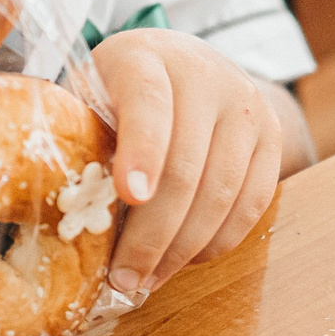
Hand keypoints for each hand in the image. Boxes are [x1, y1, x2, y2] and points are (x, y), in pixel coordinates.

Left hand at [96, 28, 295, 296]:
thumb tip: (62, 212)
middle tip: (124, 278)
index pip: (148, 104)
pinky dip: (218, 240)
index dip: (141, 151)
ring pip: (222, 191)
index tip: (127, 196)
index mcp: (144, 57)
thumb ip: (79, 138)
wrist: (185, 63)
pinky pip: (252, 202)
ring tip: (149, 278)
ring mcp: (245, 104)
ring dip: (183, 248)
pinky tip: (185, 259)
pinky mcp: (271, 134)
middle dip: (152, 234)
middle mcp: (203, 74)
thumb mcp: (88, 96)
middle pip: (185, 165)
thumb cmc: (117, 93)